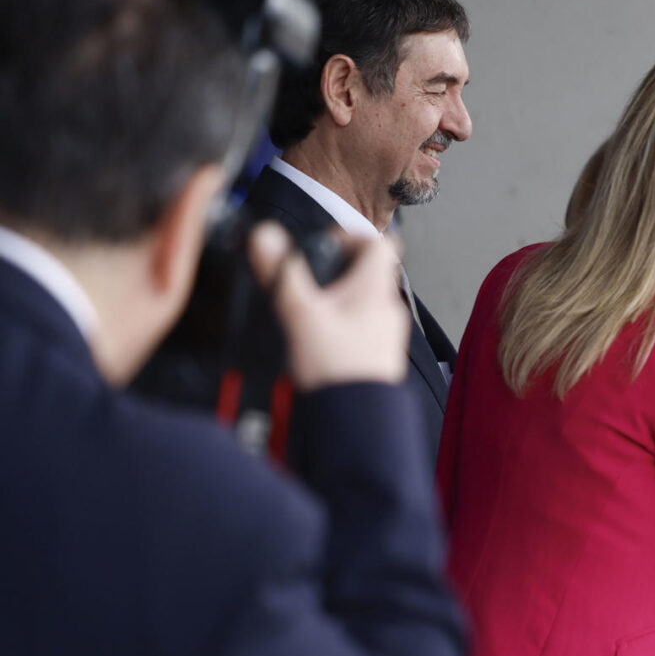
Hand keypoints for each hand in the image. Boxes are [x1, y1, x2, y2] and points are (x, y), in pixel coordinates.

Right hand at [247, 222, 409, 390]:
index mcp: (376, 290)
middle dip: (334, 271)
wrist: (354, 419)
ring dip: (334, 298)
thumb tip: (266, 237)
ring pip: (361, 300)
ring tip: (307, 310)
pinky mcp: (376, 353)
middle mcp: (387, 308)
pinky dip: (339, 322)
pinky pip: (360, 325)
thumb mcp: (301, 315)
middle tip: (306, 280)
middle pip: (366, 271)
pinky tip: (316, 337)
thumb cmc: (337, 370)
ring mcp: (385, 332)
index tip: (324, 244)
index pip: (381, 244)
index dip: (352, 236)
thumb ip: (283, 274)